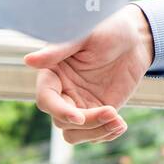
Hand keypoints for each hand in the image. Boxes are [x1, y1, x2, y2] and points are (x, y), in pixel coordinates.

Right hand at [23, 3, 155, 144]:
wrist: (134, 38)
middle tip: (112, 112)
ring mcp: (79, 104)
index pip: (46, 99)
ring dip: (96, 133)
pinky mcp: (97, 111)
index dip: (60, 111)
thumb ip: (59, 50)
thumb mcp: (85, 35)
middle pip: (62, 121)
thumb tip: (28, 60)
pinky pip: (95, 133)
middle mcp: (62, 92)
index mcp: (52, 73)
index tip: (79, 117)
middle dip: (87, 122)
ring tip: (118, 122)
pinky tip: (120, 124)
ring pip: (75, 133)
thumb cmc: (106, 29)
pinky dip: (107, 134)